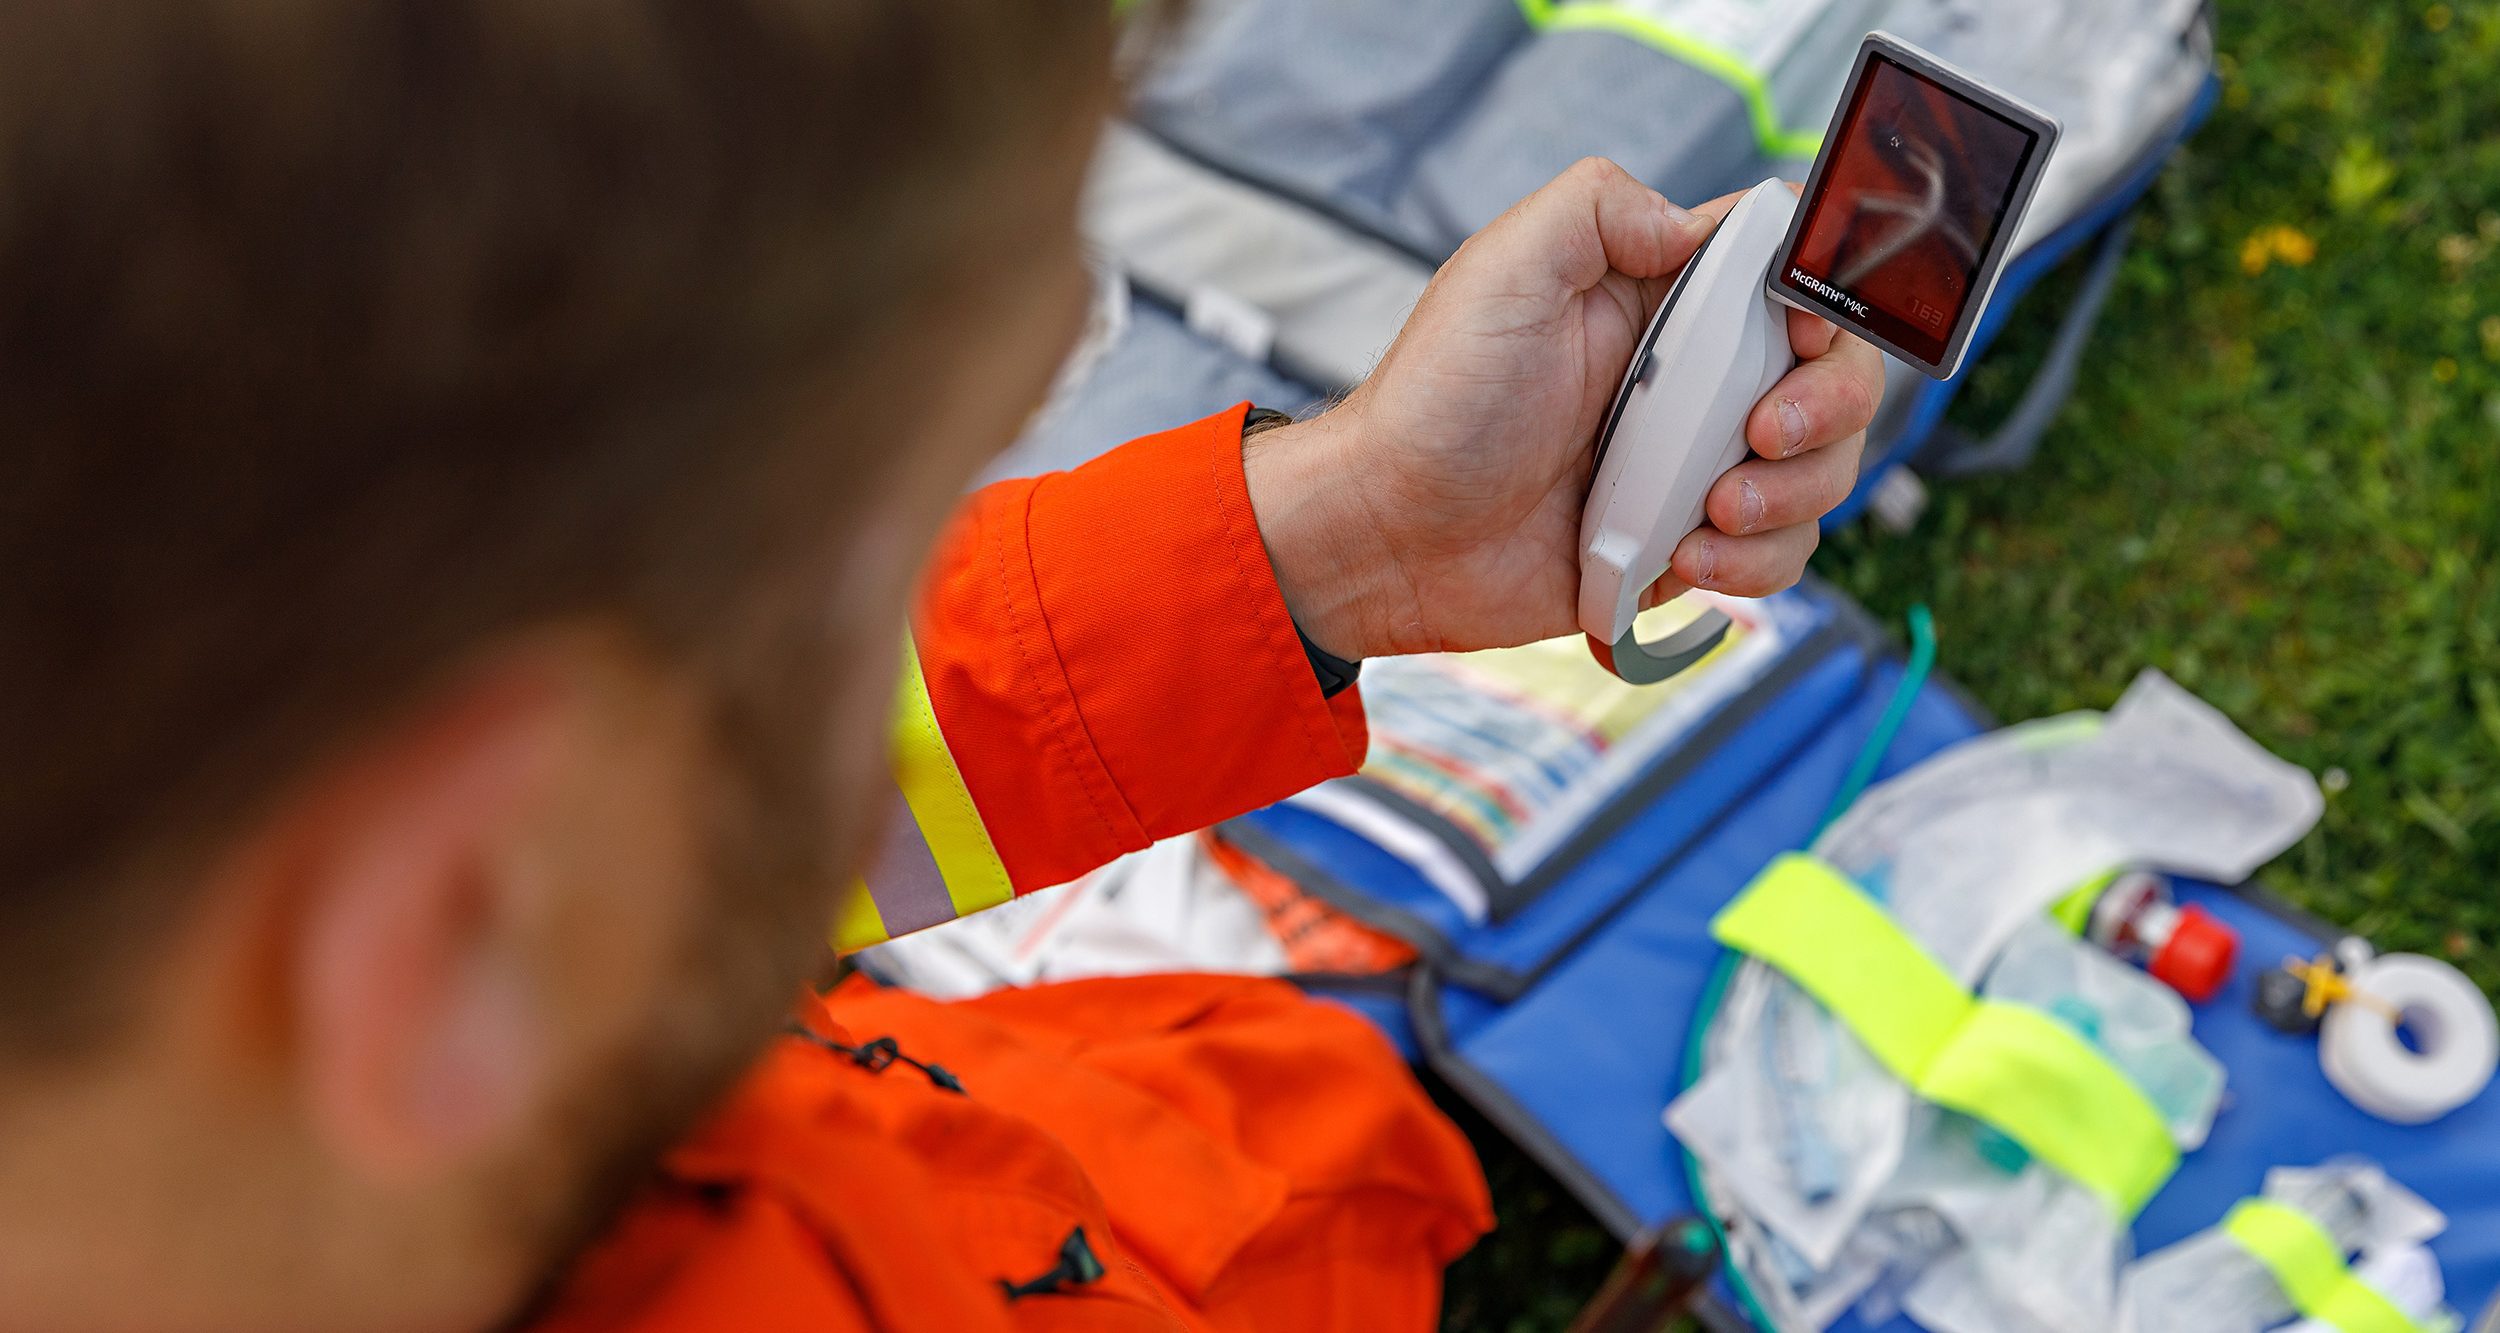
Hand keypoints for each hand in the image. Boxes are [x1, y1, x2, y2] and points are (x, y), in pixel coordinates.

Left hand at [1245, 159, 1882, 660]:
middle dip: (1825, 412)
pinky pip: (1776, 556)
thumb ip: (1602, 209)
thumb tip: (1699, 224)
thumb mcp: (1505, 266)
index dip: (1823, 306)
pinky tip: (1681, 562)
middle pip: (1839, 380)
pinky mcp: (1685, 546)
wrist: (1391, 534)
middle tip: (1756, 437)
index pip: (1798, 278)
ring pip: (1820, 476)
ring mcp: (1695, 467)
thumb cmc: (1434, 402)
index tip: (1793, 335)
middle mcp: (1696, 379)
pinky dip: (1750, 567)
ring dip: (1786, 500)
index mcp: (1667, 299)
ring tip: (1703, 517)